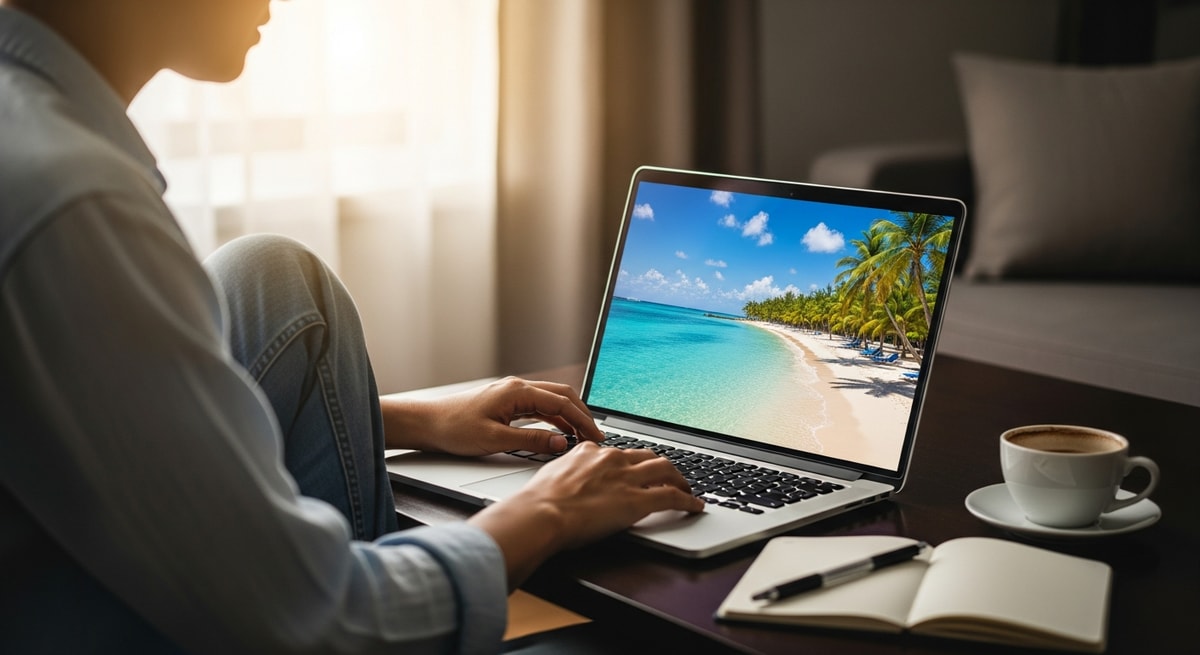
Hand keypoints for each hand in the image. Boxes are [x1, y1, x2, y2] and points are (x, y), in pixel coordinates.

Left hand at [381, 376, 604, 454]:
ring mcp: (513, 394)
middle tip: (597, 437)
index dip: (583, 421)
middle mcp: (518, 388)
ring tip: (584, 437)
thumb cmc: (454, 428)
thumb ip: (531, 441)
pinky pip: (539, 407)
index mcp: (517, 392)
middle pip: (562, 396)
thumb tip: (561, 443)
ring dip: (570, 417)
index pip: (562, 403)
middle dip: (583, 416)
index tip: (597, 437)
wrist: (427, 423)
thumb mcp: (495, 440)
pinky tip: (561, 433)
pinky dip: (555, 419)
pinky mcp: (507, 403)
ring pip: (552, 401)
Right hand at [468, 442, 704, 586]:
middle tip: (669, 476)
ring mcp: (627, 478)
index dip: (630, 462)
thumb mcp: (551, 475)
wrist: (542, 513)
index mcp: (590, 451)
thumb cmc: (539, 501)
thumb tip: (566, 481)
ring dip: (680, 479)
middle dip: (661, 465)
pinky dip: (687, 500)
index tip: (634, 469)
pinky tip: (694, 506)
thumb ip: (567, 473)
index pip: (618, 453)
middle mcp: (612, 459)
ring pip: (666, 470)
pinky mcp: (639, 500)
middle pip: (648, 456)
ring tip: (686, 489)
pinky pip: (672, 496)